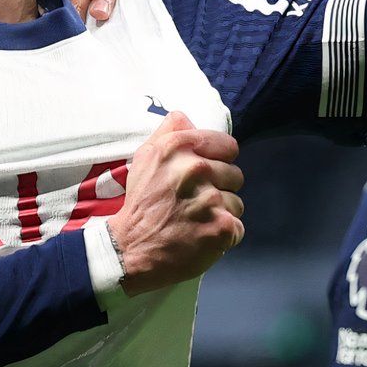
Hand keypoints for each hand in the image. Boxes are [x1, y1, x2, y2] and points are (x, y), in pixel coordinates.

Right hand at [104, 114, 244, 294]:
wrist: (129, 250)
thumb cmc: (139, 204)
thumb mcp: (145, 159)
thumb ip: (168, 132)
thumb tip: (186, 116)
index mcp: (178, 147)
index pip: (229, 146)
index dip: (220, 160)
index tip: (205, 175)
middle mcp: (196, 169)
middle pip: (236, 175)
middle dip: (219, 189)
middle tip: (195, 203)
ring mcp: (211, 200)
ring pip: (237, 203)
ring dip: (221, 214)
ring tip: (196, 221)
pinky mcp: (221, 227)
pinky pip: (237, 228)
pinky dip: (222, 236)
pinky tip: (201, 237)